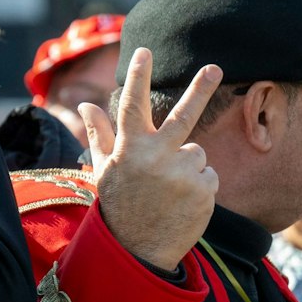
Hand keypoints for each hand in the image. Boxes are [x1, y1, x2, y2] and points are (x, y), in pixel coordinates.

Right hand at [77, 48, 221, 271]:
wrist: (138, 250)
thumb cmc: (120, 205)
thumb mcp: (104, 169)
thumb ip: (100, 133)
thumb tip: (87, 104)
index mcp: (129, 149)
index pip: (132, 105)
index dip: (138, 76)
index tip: (144, 51)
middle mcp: (155, 156)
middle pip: (183, 115)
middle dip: (200, 87)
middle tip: (215, 66)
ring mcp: (180, 172)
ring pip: (197, 152)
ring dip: (188, 166)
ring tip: (170, 190)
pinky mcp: (203, 188)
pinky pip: (209, 174)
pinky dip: (200, 186)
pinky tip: (183, 202)